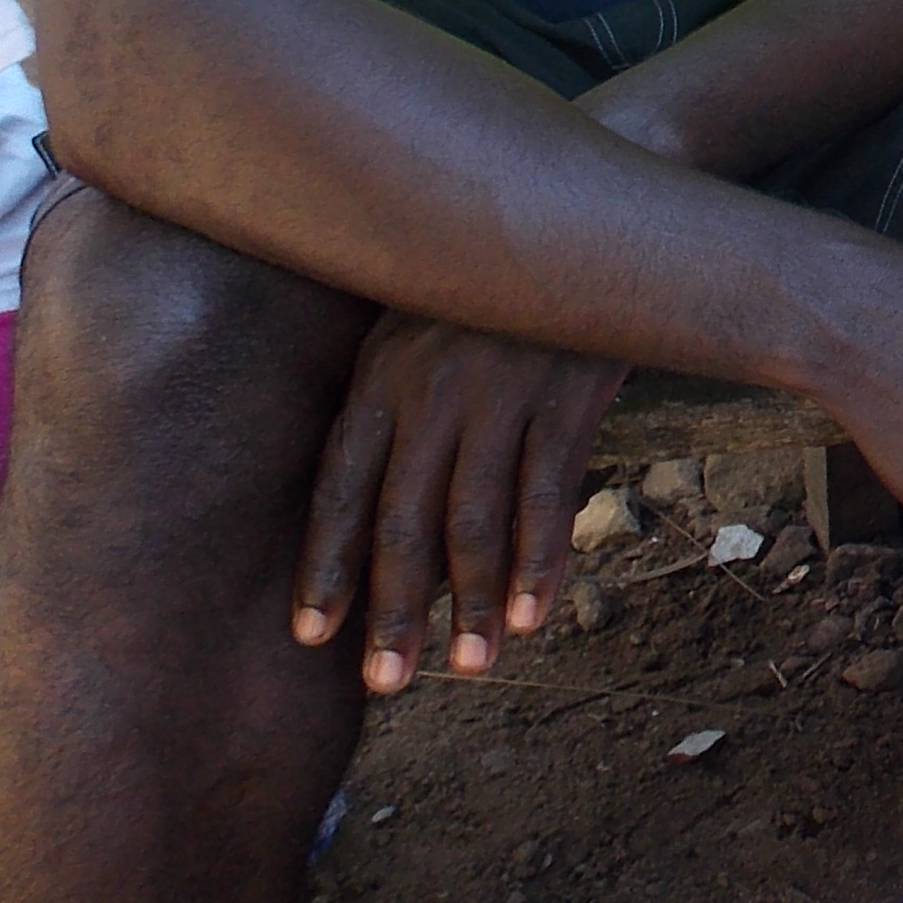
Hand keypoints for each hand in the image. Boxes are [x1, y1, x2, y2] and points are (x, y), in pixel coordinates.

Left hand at [292, 313, 626, 693]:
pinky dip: (540, 560)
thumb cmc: (499, 288)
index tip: (313, 637)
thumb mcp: (427, 326)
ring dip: (472, 601)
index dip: (326, 565)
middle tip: (387, 684)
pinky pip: (548, 492)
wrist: (589, 218)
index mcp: (383, 373)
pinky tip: (532, 614)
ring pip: (475, 517)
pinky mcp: (567, 392)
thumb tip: (395, 516)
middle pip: (403, 517)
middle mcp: (431, 385)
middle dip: (393, 609)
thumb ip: (403, 403)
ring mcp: (500, 389)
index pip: (342, 485)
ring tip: (470, 665)